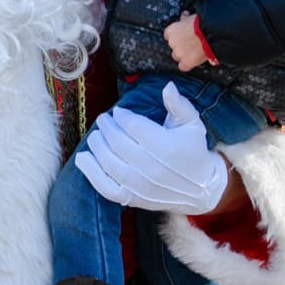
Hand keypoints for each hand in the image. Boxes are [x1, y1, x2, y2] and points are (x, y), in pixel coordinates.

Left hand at [75, 82, 227, 215]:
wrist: (201, 188)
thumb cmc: (193, 150)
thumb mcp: (192, 124)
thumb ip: (178, 104)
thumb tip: (167, 86)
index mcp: (167, 146)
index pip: (133, 126)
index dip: (121, 116)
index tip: (118, 112)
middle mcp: (152, 167)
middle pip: (117, 142)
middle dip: (106, 127)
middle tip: (103, 119)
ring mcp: (140, 185)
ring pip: (108, 162)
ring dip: (96, 145)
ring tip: (95, 135)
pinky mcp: (133, 199)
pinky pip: (105, 187)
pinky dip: (90, 172)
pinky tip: (84, 158)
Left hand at [164, 12, 208, 71]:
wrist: (211, 33)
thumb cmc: (202, 24)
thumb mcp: (191, 17)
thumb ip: (185, 18)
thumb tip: (184, 15)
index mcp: (171, 31)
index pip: (168, 35)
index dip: (176, 36)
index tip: (182, 36)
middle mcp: (172, 42)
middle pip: (173, 46)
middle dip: (180, 45)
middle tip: (190, 43)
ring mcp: (179, 53)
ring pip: (176, 57)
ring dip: (183, 55)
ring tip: (193, 52)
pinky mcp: (186, 62)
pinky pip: (182, 67)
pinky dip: (187, 65)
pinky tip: (192, 62)